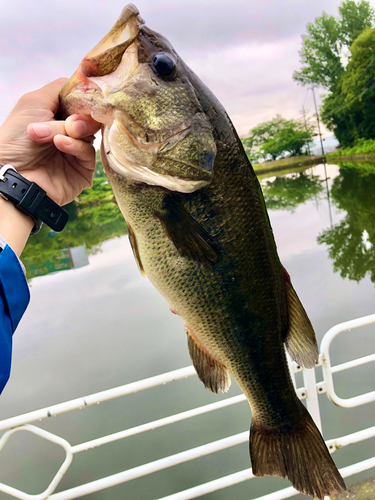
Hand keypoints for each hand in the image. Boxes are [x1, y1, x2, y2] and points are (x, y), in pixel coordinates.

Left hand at [0, 78, 100, 205]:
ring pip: (91, 133)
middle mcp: (67, 132)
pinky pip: (89, 152)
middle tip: (69, 122)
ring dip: (74, 131)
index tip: (86, 95)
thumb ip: (61, 89)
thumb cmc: (15, 138)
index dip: (84, 97)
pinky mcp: (83, 170)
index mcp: (56, 115)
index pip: (80, 100)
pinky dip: (75, 146)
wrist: (13, 174)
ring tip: (56, 138)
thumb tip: (86, 84)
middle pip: (90, 115)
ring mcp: (76, 151)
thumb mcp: (34, 102)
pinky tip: (61, 144)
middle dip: (79, 116)